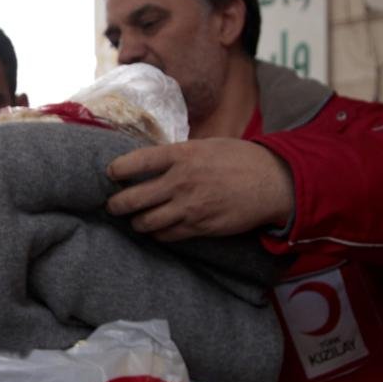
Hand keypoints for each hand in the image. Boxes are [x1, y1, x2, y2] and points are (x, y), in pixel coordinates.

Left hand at [106, 138, 294, 240]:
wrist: (271, 182)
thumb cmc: (240, 159)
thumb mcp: (206, 146)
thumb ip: (179, 155)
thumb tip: (153, 162)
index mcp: (181, 155)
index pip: (137, 162)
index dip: (117, 169)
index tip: (110, 173)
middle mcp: (180, 182)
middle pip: (134, 199)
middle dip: (116, 205)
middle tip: (112, 206)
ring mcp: (189, 207)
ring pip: (146, 222)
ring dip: (136, 222)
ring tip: (135, 220)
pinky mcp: (199, 227)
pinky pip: (167, 235)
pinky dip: (158, 234)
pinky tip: (157, 229)